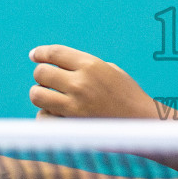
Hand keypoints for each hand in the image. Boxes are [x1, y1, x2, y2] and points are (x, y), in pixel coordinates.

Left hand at [29, 45, 159, 118]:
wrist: (143, 123)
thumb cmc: (127, 95)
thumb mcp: (110, 71)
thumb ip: (84, 66)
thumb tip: (55, 65)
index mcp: (91, 65)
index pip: (54, 52)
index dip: (40, 53)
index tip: (34, 55)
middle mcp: (80, 83)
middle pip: (41, 72)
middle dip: (42, 75)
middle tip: (48, 80)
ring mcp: (75, 105)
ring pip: (36, 94)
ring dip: (40, 94)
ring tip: (49, 97)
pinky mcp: (71, 125)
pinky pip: (43, 117)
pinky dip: (46, 115)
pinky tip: (55, 114)